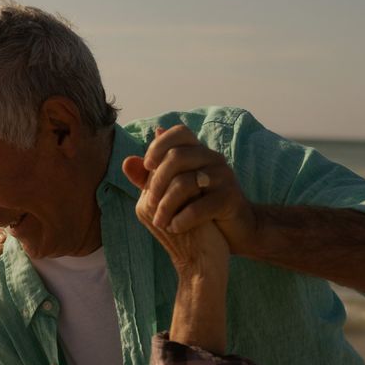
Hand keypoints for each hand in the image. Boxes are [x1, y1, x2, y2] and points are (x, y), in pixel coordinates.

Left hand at [122, 124, 255, 254]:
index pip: (179, 133)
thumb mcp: (175, 192)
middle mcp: (214, 160)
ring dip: (166, 205)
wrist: (237, 232)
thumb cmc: (202, 210)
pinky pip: (200, 206)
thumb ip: (152, 178)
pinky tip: (174, 228)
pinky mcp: (230, 199)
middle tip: (149, 203)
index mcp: (200, 154)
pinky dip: (182, 219)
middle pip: (177, 157)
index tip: (147, 165)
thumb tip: (127, 161)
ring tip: (159, 222)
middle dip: (157, 181)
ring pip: (186, 182)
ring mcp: (224, 178)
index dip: (159, 145)